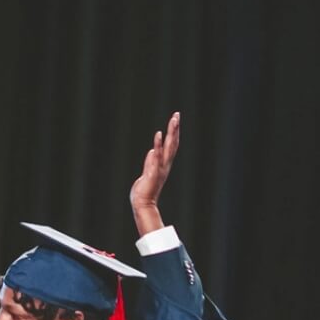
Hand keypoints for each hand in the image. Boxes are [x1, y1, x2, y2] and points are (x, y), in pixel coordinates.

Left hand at [128, 111, 180, 234]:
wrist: (143, 204)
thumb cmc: (144, 190)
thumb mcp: (147, 172)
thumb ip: (150, 161)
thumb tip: (152, 150)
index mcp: (163, 164)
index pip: (171, 145)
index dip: (173, 132)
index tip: (175, 118)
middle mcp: (164, 165)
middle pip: (172, 144)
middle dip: (174, 129)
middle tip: (177, 115)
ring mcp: (159, 169)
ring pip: (167, 149)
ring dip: (170, 135)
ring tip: (173, 122)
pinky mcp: (152, 174)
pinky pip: (155, 159)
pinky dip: (157, 148)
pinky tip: (158, 137)